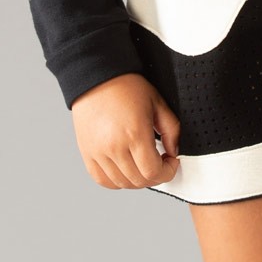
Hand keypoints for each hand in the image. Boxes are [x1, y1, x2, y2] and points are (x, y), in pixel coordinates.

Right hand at [70, 73, 181, 188]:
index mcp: (134, 134)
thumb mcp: (157, 103)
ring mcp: (98, 152)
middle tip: (160, 163)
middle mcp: (114, 147)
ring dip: (137, 180)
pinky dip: (116, 181)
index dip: (167, 172)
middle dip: (155, 176)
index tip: (170, 162)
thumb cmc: (126, 87)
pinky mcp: (87, 153)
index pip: (153, 172)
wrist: (96, 77)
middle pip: (139, 181)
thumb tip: (173, 151)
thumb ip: (172, 129)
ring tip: (143, 165)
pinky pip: (102, 180)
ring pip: (122, 183)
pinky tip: (125, 170)